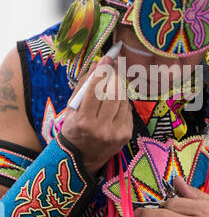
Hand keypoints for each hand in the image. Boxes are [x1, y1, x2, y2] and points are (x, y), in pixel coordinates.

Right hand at [61, 56, 132, 175]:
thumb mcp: (72, 108)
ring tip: (113, 81)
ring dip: (119, 86)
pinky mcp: (127, 135)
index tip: (107, 58)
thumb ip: (84, 85)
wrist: (81, 158)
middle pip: (114, 93)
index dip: (102, 71)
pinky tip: (116, 100)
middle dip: (115, 75)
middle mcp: (102, 129)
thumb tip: (97, 63)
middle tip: (114, 65)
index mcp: (84, 122)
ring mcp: (117, 133)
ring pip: (123, 100)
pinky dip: (123, 101)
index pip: (96, 90)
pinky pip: (128, 110)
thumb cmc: (74, 129)